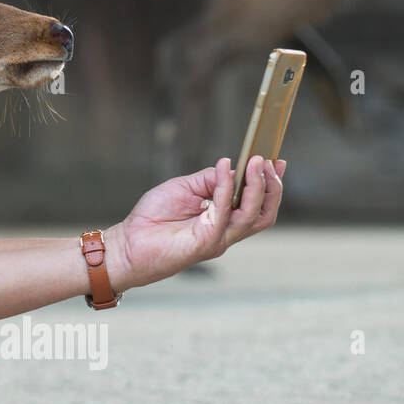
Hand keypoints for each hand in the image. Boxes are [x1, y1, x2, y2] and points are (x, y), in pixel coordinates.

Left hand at [104, 155, 285, 289]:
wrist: (127, 243)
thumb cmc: (152, 218)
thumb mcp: (183, 188)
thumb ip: (208, 180)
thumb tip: (230, 168)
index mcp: (223, 220)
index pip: (257, 205)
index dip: (270, 184)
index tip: (276, 160)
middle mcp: (226, 232)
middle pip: (263, 212)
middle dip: (271, 186)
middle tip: (269, 161)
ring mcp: (218, 239)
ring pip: (252, 215)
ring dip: (257, 187)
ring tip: (255, 163)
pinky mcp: (205, 242)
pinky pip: (223, 213)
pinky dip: (226, 189)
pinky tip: (224, 169)